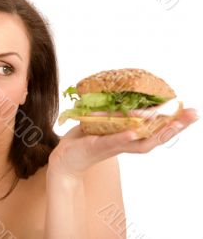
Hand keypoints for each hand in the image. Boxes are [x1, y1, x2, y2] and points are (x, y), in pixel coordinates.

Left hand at [48, 108, 198, 177]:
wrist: (64, 158)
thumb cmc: (85, 139)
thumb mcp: (102, 123)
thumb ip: (115, 114)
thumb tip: (126, 96)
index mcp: (128, 137)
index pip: (155, 130)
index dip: (173, 122)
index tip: (190, 112)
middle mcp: (124, 143)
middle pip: (155, 137)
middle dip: (175, 126)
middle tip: (193, 114)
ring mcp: (111, 146)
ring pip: (139, 142)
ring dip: (156, 133)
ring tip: (173, 123)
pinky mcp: (95, 147)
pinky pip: (111, 143)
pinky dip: (122, 138)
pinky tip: (133, 133)